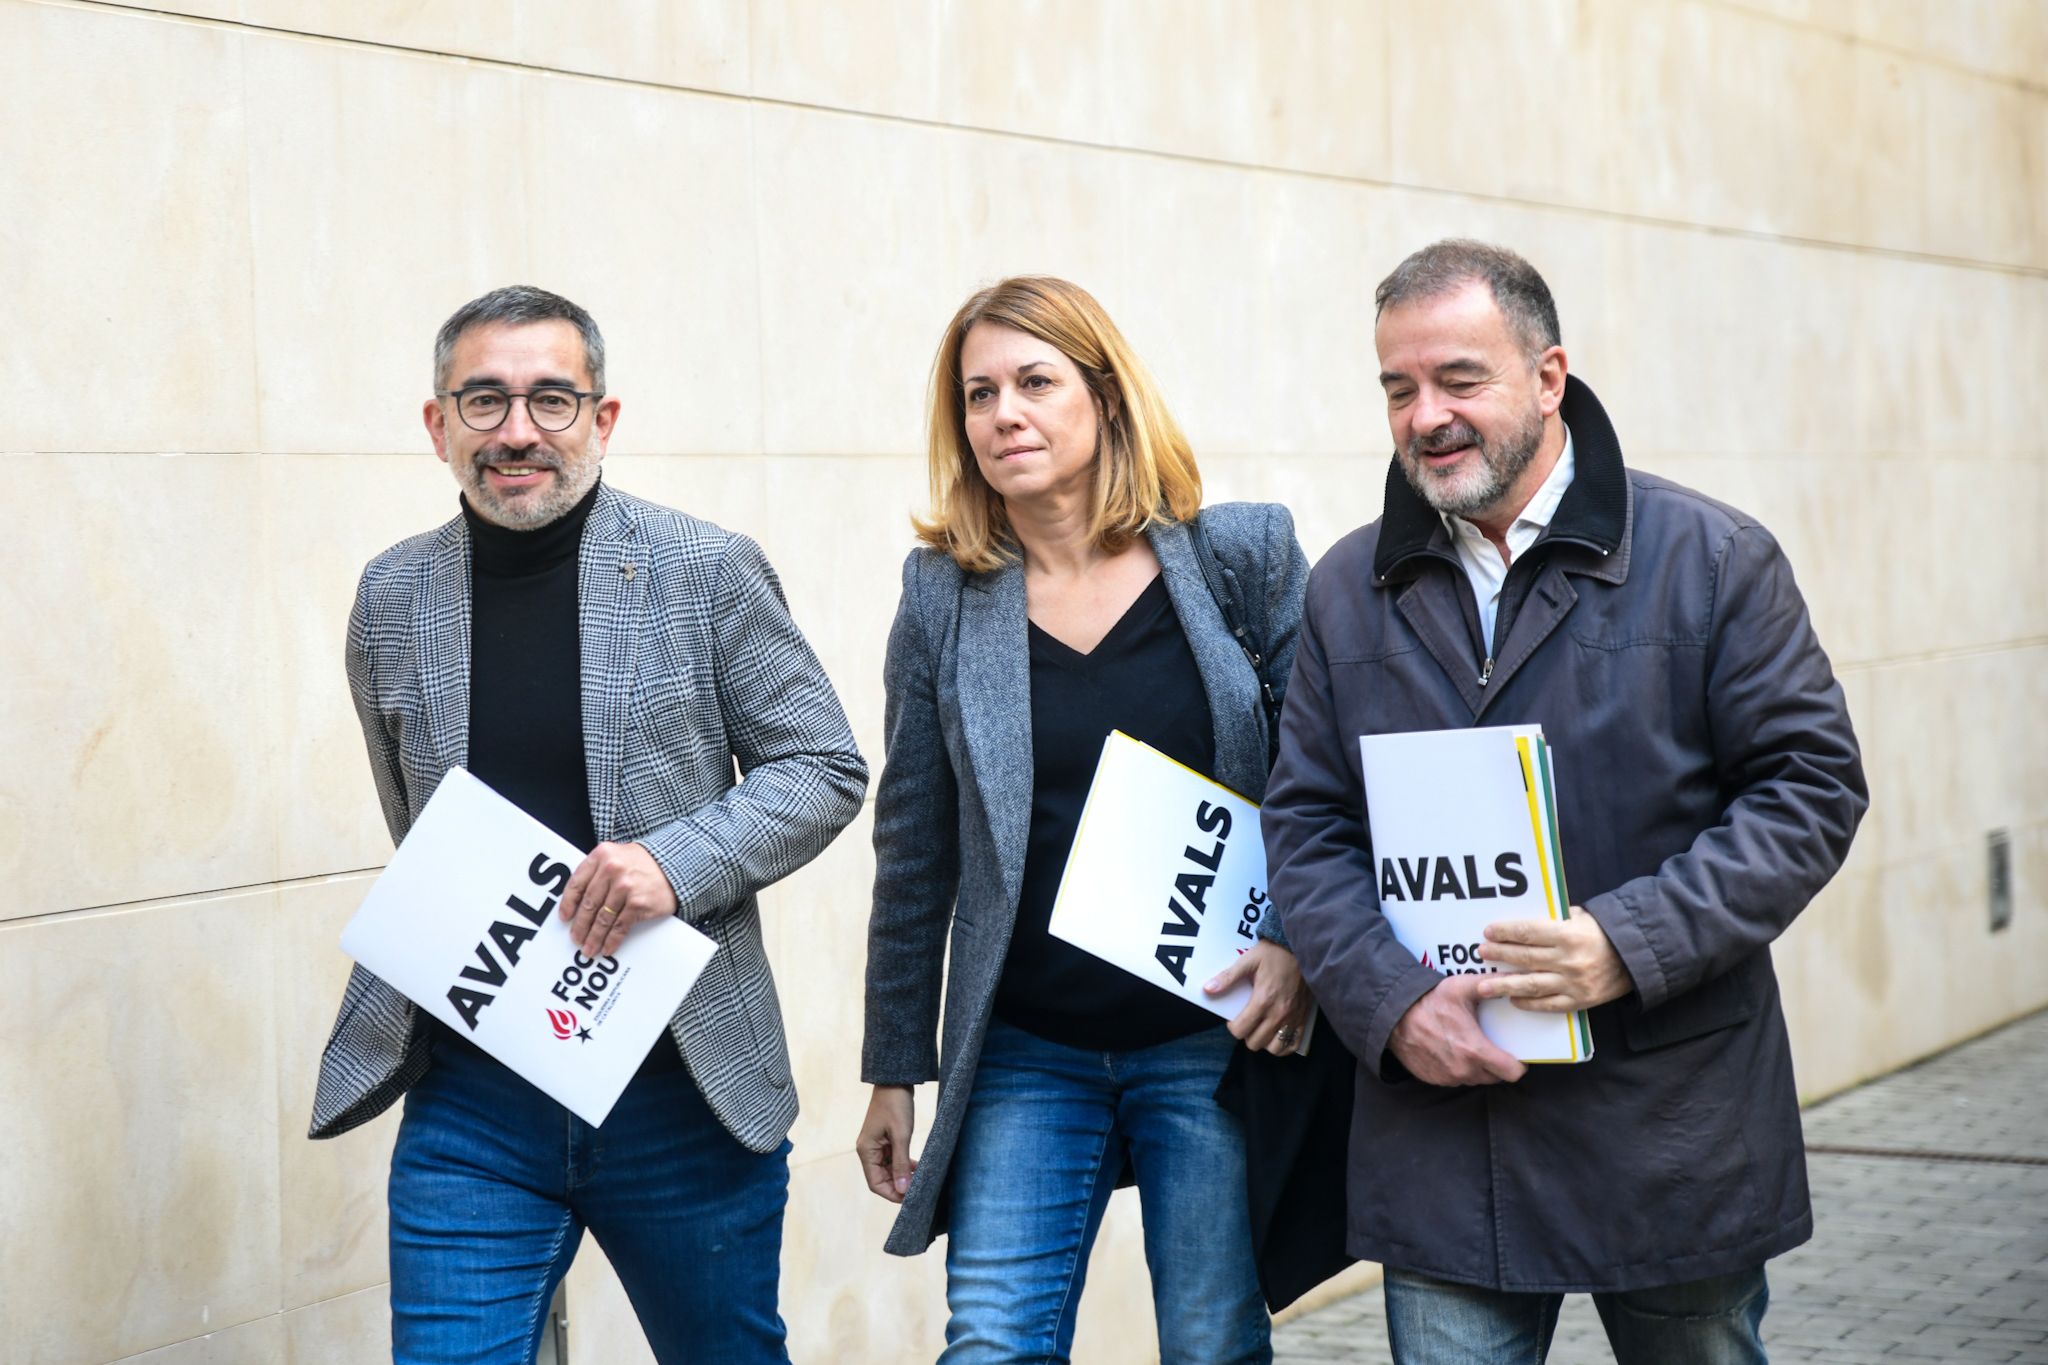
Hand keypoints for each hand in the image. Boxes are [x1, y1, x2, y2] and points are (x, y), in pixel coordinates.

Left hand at [557, 842, 679, 957]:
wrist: (675, 865)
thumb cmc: (642, 863)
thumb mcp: (615, 856)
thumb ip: (596, 871)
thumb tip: (577, 903)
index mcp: (601, 855)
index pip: (576, 883)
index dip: (568, 904)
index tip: (564, 918)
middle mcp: (611, 869)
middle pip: (588, 904)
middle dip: (580, 926)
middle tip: (576, 939)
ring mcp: (625, 887)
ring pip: (602, 919)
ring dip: (594, 937)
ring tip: (589, 948)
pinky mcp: (638, 903)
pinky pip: (619, 926)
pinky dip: (612, 940)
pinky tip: (607, 947)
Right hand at [857, 1085, 918, 1203]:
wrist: (895, 1081)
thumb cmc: (896, 1105)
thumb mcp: (901, 1135)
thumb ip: (901, 1163)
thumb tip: (902, 1189)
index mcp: (866, 1151)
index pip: (876, 1184)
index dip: (892, 1194)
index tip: (910, 1198)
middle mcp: (868, 1151)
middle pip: (881, 1179)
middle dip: (899, 1186)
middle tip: (919, 1190)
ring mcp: (876, 1146)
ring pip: (888, 1170)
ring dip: (902, 1176)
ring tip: (920, 1178)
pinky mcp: (884, 1140)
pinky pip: (892, 1160)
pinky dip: (903, 1165)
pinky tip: (916, 1167)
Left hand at [1206, 941, 1313, 1054]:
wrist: (1300, 947)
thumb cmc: (1273, 953)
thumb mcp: (1248, 960)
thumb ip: (1228, 977)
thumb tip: (1208, 989)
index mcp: (1263, 1000)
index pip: (1241, 1030)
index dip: (1232, 1027)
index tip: (1233, 1018)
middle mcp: (1279, 1013)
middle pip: (1255, 1042)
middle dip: (1247, 1034)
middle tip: (1247, 1021)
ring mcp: (1293, 1018)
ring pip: (1274, 1048)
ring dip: (1264, 1041)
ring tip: (1261, 1028)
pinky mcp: (1303, 1018)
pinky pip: (1293, 1044)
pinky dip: (1283, 1046)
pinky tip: (1276, 1035)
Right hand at [1387, 975, 1526, 1086]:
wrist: (1394, 1015)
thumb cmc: (1429, 1001)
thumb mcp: (1460, 988)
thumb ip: (1489, 985)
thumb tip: (1515, 978)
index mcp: (1475, 1050)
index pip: (1512, 1073)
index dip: (1517, 1064)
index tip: (1514, 1055)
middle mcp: (1463, 1070)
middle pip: (1495, 1077)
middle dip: (1496, 1064)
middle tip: (1488, 1044)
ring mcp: (1448, 1077)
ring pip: (1475, 1079)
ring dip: (1476, 1067)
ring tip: (1467, 1045)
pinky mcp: (1434, 1079)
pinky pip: (1455, 1079)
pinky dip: (1457, 1069)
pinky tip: (1450, 1050)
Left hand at [1476, 909, 1630, 1011]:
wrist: (1636, 959)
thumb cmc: (1603, 933)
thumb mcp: (1580, 917)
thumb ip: (1554, 921)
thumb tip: (1522, 925)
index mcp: (1568, 935)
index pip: (1528, 932)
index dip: (1506, 932)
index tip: (1488, 932)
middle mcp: (1568, 960)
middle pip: (1525, 958)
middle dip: (1500, 955)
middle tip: (1481, 953)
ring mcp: (1573, 983)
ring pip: (1532, 985)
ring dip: (1505, 985)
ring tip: (1483, 986)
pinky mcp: (1580, 1001)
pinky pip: (1548, 1005)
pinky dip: (1529, 1003)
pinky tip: (1513, 999)